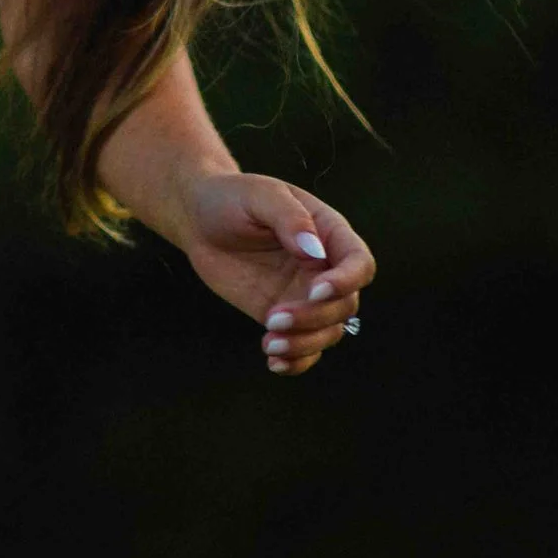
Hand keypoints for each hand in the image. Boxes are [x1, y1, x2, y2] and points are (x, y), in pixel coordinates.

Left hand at [175, 172, 373, 375]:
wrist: (198, 218)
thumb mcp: (259, 195)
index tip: (315, 290)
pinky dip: (296, 361)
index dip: (346, 282)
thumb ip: (289, 218)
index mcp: (328, 233)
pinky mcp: (282, 313)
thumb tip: (314, 251)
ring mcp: (304, 294)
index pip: (359, 264)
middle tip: (273, 318)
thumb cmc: (232, 198)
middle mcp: (323, 268)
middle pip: (344, 305)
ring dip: (305, 344)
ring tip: (270, 344)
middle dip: (315, 317)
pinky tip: (274, 362)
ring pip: (328, 331)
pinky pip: (303, 346)